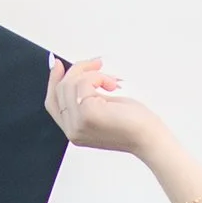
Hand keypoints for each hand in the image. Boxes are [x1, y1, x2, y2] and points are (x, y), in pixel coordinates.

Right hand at [46, 54, 164, 157]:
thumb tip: (76, 75)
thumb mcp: (103, 107)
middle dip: (78, 71)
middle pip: (60, 90)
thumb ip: (86, 96)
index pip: (52, 102)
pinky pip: (83, 83)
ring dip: (92, 74)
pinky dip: (98, 77)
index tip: (59, 65)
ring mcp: (77, 123)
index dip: (53, 81)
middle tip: (96, 64)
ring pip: (71, 84)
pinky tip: (111, 85)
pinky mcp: (87, 113)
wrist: (149, 138)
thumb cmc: (134, 125)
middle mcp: (72, 129)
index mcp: (73, 130)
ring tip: (110, 81)